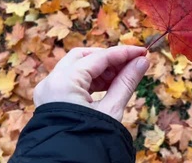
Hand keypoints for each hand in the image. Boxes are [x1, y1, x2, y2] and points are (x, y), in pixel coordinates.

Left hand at [33, 46, 149, 120]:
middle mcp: (51, 82)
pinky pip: (71, 81)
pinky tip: (109, 86)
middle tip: (131, 64)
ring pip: (77, 68)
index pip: (99, 58)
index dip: (123, 53)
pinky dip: (90, 81)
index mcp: (63, 82)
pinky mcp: (50, 100)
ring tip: (123, 78)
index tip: (143, 52)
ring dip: (101, 70)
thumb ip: (126, 82)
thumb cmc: (89, 140)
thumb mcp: (111, 110)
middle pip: (83, 57)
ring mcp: (48, 91)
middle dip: (109, 59)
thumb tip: (142, 62)